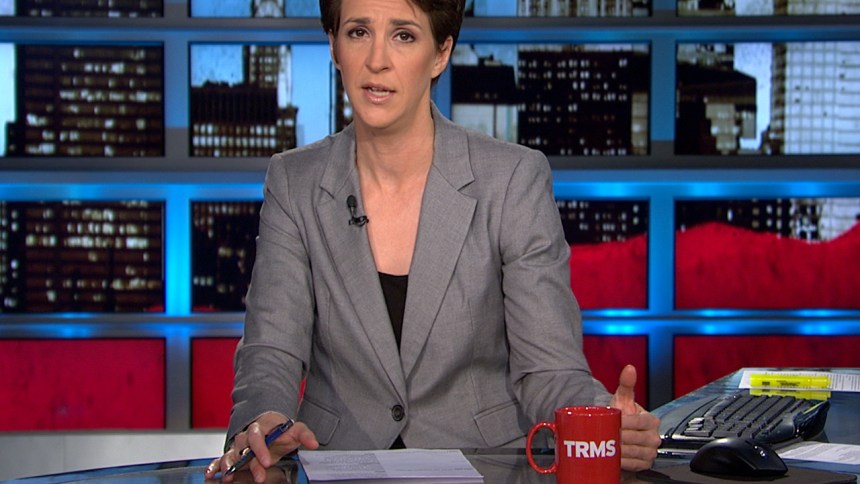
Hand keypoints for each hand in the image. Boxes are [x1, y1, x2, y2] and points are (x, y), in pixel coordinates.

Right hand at [204, 412, 318, 482]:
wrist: (270, 427)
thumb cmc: (281, 430)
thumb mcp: (295, 430)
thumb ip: (304, 435)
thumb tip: (314, 443)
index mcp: (261, 428)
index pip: (257, 436)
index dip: (260, 449)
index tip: (267, 461)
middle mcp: (246, 436)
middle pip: (243, 448)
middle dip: (249, 462)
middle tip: (258, 475)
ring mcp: (238, 446)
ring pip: (229, 454)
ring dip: (228, 465)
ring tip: (228, 477)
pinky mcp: (233, 455)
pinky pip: (220, 459)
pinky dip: (214, 466)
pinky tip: (210, 474)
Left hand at [609, 364, 661, 471]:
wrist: (620, 430)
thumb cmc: (623, 414)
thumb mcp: (623, 399)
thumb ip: (627, 384)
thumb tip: (629, 368)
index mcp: (652, 421)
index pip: (638, 422)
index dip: (623, 423)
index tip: (610, 422)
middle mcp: (655, 437)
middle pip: (635, 438)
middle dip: (618, 436)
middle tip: (605, 435)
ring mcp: (651, 452)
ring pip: (634, 452)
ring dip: (619, 450)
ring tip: (607, 445)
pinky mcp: (644, 464)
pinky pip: (634, 464)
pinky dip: (623, 461)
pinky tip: (614, 457)